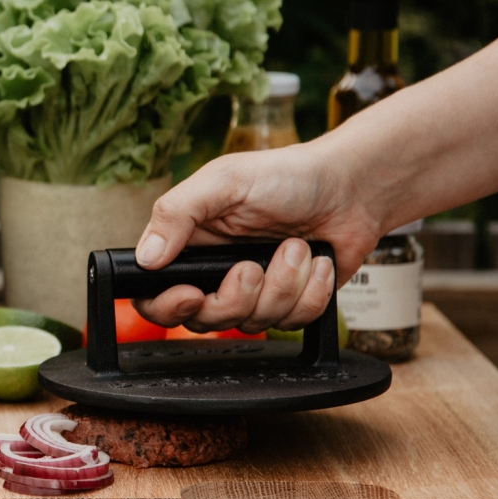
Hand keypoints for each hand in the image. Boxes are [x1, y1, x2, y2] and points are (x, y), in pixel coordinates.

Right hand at [132, 141, 382, 332]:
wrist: (351, 187)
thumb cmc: (287, 175)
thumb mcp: (223, 181)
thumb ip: (177, 213)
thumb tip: (146, 256)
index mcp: (190, 244)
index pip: (154, 295)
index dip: (168, 306)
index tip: (193, 293)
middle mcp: (216, 273)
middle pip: (203, 319)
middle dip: (236, 298)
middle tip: (252, 266)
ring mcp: (254, 292)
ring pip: (253, 322)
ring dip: (283, 284)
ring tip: (294, 247)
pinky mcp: (291, 303)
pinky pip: (293, 321)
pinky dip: (312, 291)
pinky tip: (316, 261)